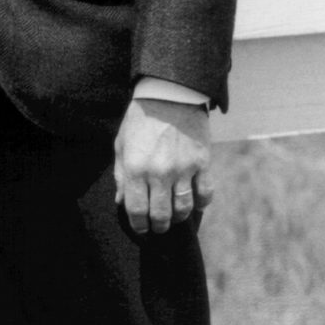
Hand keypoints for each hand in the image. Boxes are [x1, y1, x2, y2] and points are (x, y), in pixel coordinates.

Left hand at [114, 97, 213, 234]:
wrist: (169, 95)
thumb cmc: (140, 120)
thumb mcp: (121, 145)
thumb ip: (120, 175)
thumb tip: (121, 201)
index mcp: (134, 169)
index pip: (136, 210)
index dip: (138, 225)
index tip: (141, 228)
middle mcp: (158, 173)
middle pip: (160, 215)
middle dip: (158, 226)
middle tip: (158, 226)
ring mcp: (182, 169)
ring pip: (183, 209)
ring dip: (178, 218)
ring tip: (174, 217)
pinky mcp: (202, 163)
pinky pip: (204, 194)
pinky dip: (200, 204)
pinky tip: (194, 203)